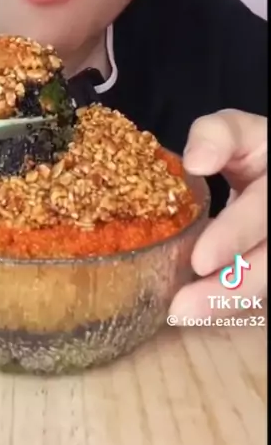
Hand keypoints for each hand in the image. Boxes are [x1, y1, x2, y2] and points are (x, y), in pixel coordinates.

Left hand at [169, 109, 266, 320]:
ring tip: (182, 313)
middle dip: (230, 288)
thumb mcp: (239, 130)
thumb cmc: (253, 149)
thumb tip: (194, 163)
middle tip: (182, 307)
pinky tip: (198, 312)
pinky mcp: (270, 266)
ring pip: (267, 283)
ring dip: (227, 303)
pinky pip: (258, 294)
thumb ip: (217, 136)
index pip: (264, 209)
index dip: (236, 235)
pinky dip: (229, 304)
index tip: (199, 259)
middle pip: (270, 261)